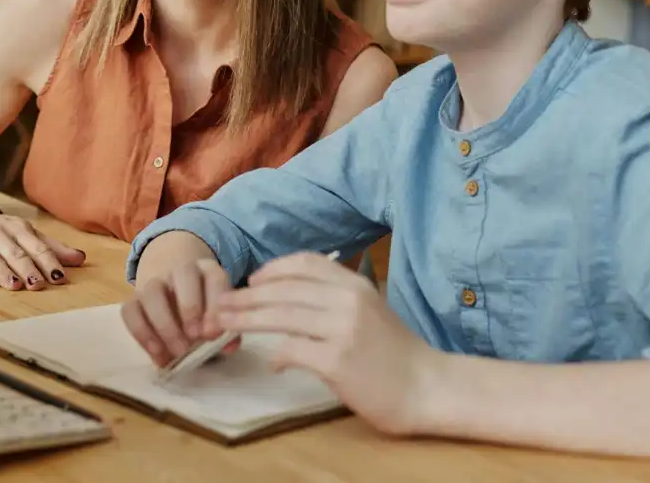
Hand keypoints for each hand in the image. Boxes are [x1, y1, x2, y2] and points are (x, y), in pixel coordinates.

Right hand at [0, 208, 85, 289]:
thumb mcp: (25, 234)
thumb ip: (51, 248)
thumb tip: (81, 259)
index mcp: (18, 229)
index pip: (36, 246)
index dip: (48, 261)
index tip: (59, 277)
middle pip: (15, 252)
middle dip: (28, 268)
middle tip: (39, 285)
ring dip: (4, 271)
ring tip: (15, 285)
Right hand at [121, 259, 239, 367]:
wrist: (175, 303)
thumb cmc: (203, 317)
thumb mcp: (217, 320)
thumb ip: (224, 332)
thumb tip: (229, 345)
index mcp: (208, 271)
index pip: (214, 276)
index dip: (215, 304)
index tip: (213, 333)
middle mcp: (181, 271)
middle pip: (183, 272)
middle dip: (190, 306)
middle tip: (195, 337)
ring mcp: (155, 283)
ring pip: (152, 290)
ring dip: (164, 322)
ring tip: (177, 350)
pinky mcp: (134, 300)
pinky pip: (130, 310)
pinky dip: (142, 332)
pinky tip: (157, 353)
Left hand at [214, 252, 440, 436]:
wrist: (428, 387)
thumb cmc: (395, 352)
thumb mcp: (367, 309)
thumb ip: (332, 299)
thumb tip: (289, 302)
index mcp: (353, 283)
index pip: (304, 263)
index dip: (273, 270)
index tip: (252, 281)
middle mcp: (347, 298)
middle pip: (285, 289)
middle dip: (248, 296)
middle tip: (222, 303)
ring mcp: (342, 328)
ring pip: (282, 315)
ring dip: (248, 319)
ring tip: (226, 323)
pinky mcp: (337, 360)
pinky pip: (294, 350)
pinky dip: (278, 355)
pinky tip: (271, 362)